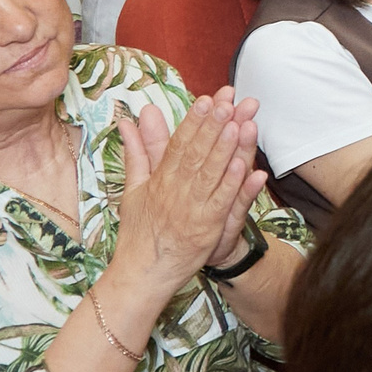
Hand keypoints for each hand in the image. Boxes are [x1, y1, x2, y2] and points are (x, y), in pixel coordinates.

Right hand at [108, 92, 263, 294]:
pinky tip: (243, 165)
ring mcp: (191, 209)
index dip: (193, 121)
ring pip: (210, 173)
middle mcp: (175, 191)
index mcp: (159, 180)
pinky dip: (232, 183)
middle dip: (213, 126)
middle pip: (196, 153)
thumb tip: (128, 122)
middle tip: (228, 102)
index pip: (178, 144)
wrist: (142, 272)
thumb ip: (136, 153)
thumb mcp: (133, 189)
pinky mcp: (206, 228)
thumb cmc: (138, 231)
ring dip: (224, 148)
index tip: (206, 99)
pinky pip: (221, 202)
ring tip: (238, 123)